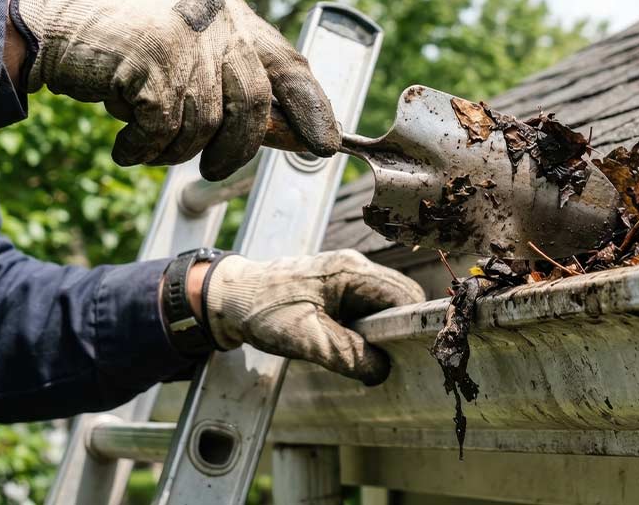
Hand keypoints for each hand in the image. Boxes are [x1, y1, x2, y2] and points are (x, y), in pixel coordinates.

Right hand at [10, 0, 338, 179]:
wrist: (54, 19)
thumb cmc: (124, 44)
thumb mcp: (188, 47)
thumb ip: (231, 78)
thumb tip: (285, 133)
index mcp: (234, 15)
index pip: (290, 65)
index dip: (312, 110)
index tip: (324, 146)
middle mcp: (217, 22)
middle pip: (253, 107)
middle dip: (235, 151)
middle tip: (212, 169)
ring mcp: (184, 41)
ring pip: (204, 127)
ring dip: (173, 150)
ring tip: (144, 139)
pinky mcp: (150, 65)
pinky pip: (162, 132)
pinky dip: (141, 150)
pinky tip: (124, 144)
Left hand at [203, 250, 426, 384]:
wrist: (228, 298)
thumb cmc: (263, 311)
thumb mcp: (307, 338)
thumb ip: (348, 355)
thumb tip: (382, 369)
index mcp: (351, 271)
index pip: (404, 295)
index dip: (410, 325)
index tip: (410, 354)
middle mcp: (353, 267)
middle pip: (397, 300)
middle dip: (394, 331)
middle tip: (381, 360)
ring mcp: (344, 276)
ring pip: (380, 306)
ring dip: (377, 332)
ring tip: (362, 356)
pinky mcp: (334, 288)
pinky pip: (363, 309)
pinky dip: (362, 329)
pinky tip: (348, 346)